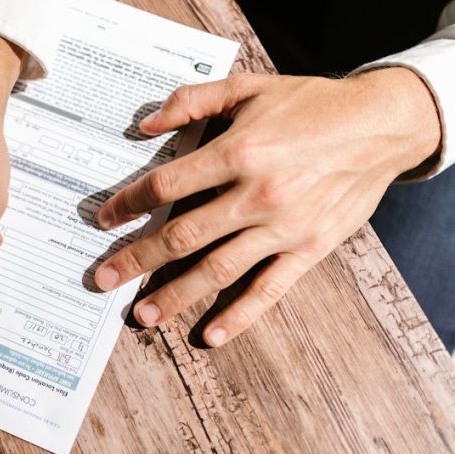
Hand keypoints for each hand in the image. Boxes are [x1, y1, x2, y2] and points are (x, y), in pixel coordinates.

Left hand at [94, 69, 440, 345]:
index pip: (167, 185)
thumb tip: (145, 126)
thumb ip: (193, 100)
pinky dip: (239, 316)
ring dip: (176, 295)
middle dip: (137, 260)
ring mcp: (284, 228)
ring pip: (217, 270)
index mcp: (239, 152)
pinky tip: (210, 335)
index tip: (104, 219)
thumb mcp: (250, 86)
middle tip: (103, 279)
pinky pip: (268, 290)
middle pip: (182, 236)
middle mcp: (257, 195)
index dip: (129, 204)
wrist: (382, 125)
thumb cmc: (311, 105)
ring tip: (143, 314)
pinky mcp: (309, 249)